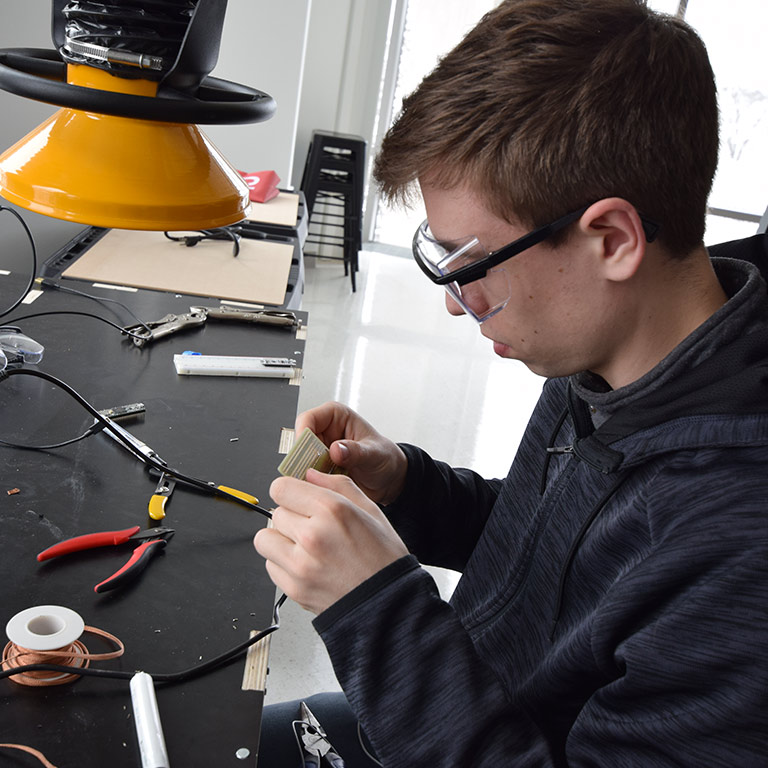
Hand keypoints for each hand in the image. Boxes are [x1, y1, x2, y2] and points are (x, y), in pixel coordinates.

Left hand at [254, 470, 408, 614]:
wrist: (389, 604)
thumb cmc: (384, 559)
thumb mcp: (371, 510)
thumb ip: (338, 486)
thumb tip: (311, 475)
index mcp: (331, 511)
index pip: (281, 488)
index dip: (290, 491)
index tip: (297, 498)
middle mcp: (312, 536)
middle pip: (275, 512)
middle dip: (292, 516)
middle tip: (312, 527)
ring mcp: (300, 565)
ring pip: (265, 539)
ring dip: (281, 539)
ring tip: (304, 546)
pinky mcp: (294, 588)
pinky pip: (271, 566)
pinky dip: (283, 564)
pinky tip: (307, 564)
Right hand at [296, 402, 407, 504]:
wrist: (390, 480)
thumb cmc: (386, 458)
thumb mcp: (375, 454)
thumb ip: (356, 451)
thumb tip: (336, 449)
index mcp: (336, 416)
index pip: (308, 419)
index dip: (302, 436)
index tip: (305, 454)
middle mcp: (325, 432)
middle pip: (300, 443)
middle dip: (303, 460)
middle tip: (311, 475)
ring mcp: (321, 452)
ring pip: (301, 461)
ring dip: (308, 474)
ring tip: (322, 484)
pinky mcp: (320, 469)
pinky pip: (307, 476)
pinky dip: (313, 484)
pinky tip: (325, 490)